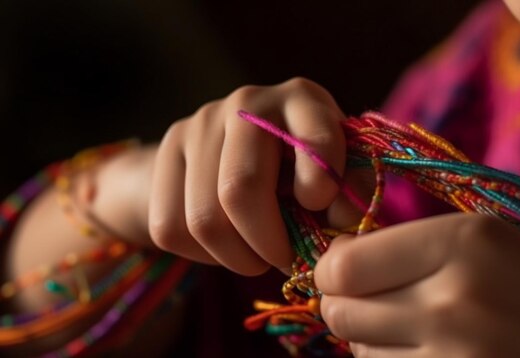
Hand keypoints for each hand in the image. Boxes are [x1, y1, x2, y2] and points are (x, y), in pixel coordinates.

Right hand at [148, 78, 345, 274]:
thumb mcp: (335, 172)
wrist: (234, 152)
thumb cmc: (298, 168)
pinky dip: (202, 256)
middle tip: (286, 260)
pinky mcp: (164, 151)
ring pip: (204, 219)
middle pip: (240, 189)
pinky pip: (170, 228)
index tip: (319, 210)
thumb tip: (343, 228)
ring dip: (238, 258)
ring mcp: (199, 124)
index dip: (321, 188)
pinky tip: (226, 245)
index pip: (315, 142)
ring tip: (259, 258)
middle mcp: (247, 102)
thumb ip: (349, 194)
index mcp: (302, 99)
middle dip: (268, 244)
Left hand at [315, 213, 519, 356]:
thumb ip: (407, 245)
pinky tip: (429, 356)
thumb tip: (331, 263)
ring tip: (418, 331)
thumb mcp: (484, 245)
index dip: (332, 271)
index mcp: (464, 241)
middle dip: (347, 305)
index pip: (345, 265)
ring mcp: (452, 356)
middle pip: (341, 310)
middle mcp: (453, 298)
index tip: (343, 273)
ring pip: (358, 349)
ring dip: (372, 340)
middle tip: (377, 303)